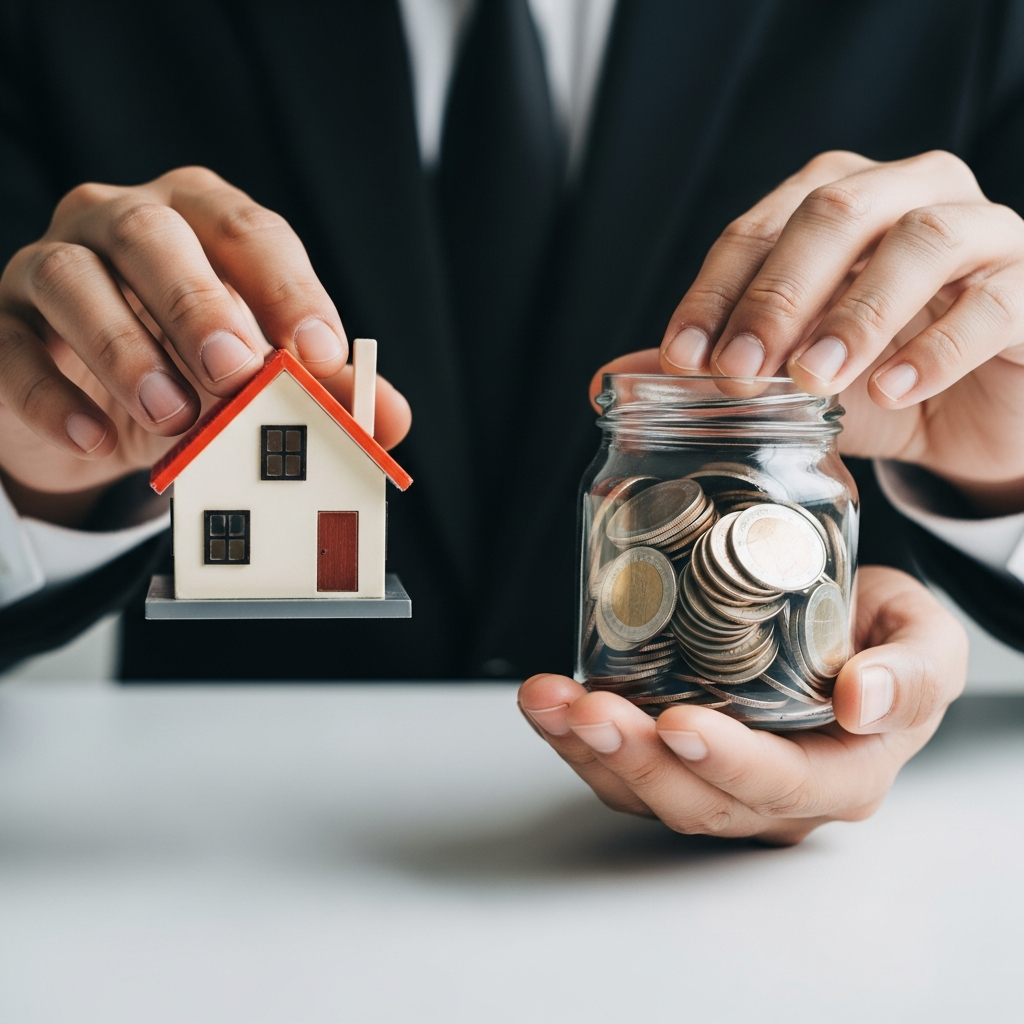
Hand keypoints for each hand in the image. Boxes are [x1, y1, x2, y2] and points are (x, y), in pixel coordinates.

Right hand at [0, 167, 410, 518]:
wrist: (98, 409)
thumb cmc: (192, 375)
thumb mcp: (261, 381)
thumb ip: (323, 391)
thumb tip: (390, 418)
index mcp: (202, 222)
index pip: (249, 232)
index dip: (287, 288)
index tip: (319, 350)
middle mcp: (123, 224)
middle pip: (153, 235)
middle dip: (198, 303)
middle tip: (235, 372)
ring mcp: (51, 266)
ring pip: (72, 278)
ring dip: (125, 351)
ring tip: (173, 417)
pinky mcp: (0, 325)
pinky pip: (7, 347)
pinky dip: (51, 395)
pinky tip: (95, 441)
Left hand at [518, 567, 965, 844]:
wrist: (844, 631)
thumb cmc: (886, 640)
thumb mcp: (926, 640)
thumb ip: (911, 671)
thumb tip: (862, 700)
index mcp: (843, 775)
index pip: (783, 785)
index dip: (728, 763)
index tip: (679, 723)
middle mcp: (775, 796)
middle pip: (698, 801)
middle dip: (636, 758)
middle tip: (590, 707)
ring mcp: (718, 784)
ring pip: (645, 793)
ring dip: (587, 751)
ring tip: (547, 702)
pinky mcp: (674, 762)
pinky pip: (618, 770)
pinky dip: (572, 740)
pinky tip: (544, 704)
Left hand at [655, 150, 1023, 514]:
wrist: (971, 415)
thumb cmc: (874, 380)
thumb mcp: (785, 381)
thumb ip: (710, 371)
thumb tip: (609, 380)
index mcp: (838, 204)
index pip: (761, 227)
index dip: (716, 290)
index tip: (682, 357)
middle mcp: (909, 197)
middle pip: (836, 211)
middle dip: (776, 293)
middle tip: (740, 371)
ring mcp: (982, 232)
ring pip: (921, 240)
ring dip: (856, 312)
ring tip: (813, 379)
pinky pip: (993, 301)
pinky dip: (936, 346)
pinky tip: (890, 389)